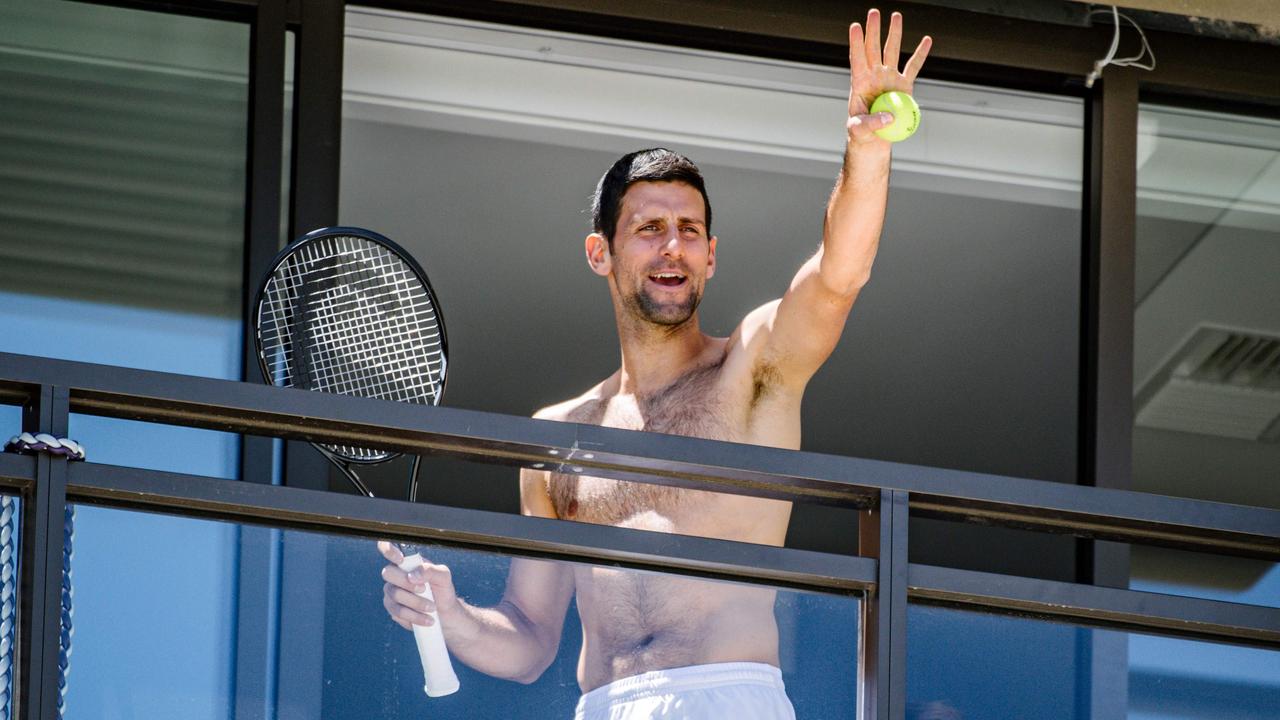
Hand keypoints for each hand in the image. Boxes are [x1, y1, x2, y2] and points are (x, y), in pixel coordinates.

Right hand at [378, 540, 459, 630]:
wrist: (444, 613)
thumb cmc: (443, 590)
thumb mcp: (443, 576)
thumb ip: (430, 570)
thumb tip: (412, 575)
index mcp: (407, 562)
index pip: (388, 547)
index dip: (388, 549)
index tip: (400, 559)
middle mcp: (396, 575)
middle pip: (388, 573)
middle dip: (408, 583)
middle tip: (424, 589)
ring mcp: (392, 592)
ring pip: (394, 594)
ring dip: (416, 603)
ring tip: (431, 607)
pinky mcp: (393, 609)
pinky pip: (397, 612)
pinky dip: (415, 616)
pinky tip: (426, 618)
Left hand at [847, 9, 931, 144]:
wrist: (874, 138)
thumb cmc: (861, 133)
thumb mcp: (860, 130)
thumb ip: (871, 123)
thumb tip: (888, 117)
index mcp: (860, 83)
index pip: (857, 59)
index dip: (856, 43)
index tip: (855, 27)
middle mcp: (874, 75)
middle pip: (873, 48)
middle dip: (873, 30)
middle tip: (874, 12)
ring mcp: (889, 78)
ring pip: (892, 51)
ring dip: (893, 33)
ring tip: (895, 15)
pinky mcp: (903, 85)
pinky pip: (914, 67)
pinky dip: (921, 54)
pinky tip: (927, 40)